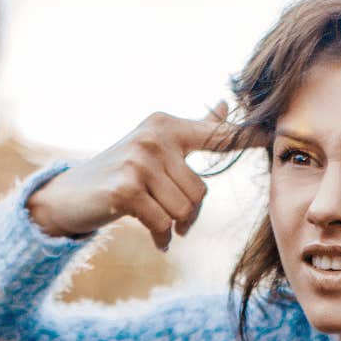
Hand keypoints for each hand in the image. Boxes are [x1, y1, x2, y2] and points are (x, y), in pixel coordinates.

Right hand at [26, 103, 241, 250]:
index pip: (215, 134)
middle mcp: (154, 137)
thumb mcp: (156, 147)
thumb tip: (224, 103)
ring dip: (173, 226)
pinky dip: (160, 237)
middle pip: (200, 192)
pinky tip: (152, 237)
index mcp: (167, 126)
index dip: (245, 137)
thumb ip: (195, 129)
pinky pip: (163, 223)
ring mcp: (139, 161)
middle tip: (168, 215)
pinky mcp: (126, 188)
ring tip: (156, 222)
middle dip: (188, 213)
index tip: (272, 133)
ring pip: (184, 210)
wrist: (68, 197)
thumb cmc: (119, 173)